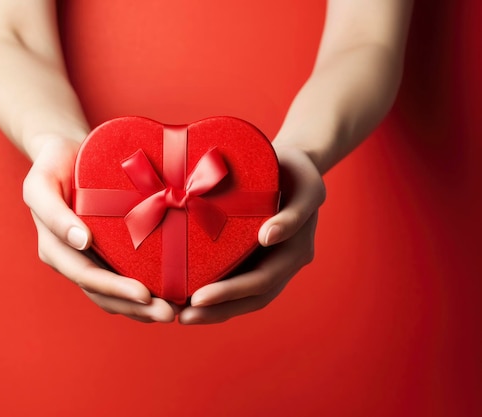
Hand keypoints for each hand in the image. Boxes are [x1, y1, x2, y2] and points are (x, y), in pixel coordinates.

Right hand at [22, 135, 175, 322]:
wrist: (65, 153)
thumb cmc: (53, 164)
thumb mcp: (41, 182)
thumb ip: (53, 212)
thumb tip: (81, 242)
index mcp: (54, 248)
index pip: (85, 275)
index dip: (114, 288)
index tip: (145, 294)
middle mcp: (70, 259)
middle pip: (103, 293)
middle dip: (135, 307)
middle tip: (169, 313)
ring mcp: (88, 259)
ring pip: (113, 295)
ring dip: (142, 308)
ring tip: (173, 311)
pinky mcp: (104, 253)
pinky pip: (122, 278)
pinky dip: (142, 293)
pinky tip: (168, 295)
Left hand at [178, 145, 325, 323]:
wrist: (291, 164)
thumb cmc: (296, 170)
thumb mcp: (306, 185)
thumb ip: (293, 213)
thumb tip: (268, 237)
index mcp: (296, 251)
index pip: (263, 281)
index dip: (231, 293)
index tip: (198, 298)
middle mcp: (283, 264)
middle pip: (251, 298)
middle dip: (217, 310)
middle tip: (182, 317)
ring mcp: (268, 262)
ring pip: (242, 296)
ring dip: (213, 309)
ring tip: (179, 314)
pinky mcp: (251, 256)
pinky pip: (234, 277)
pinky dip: (213, 290)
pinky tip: (185, 295)